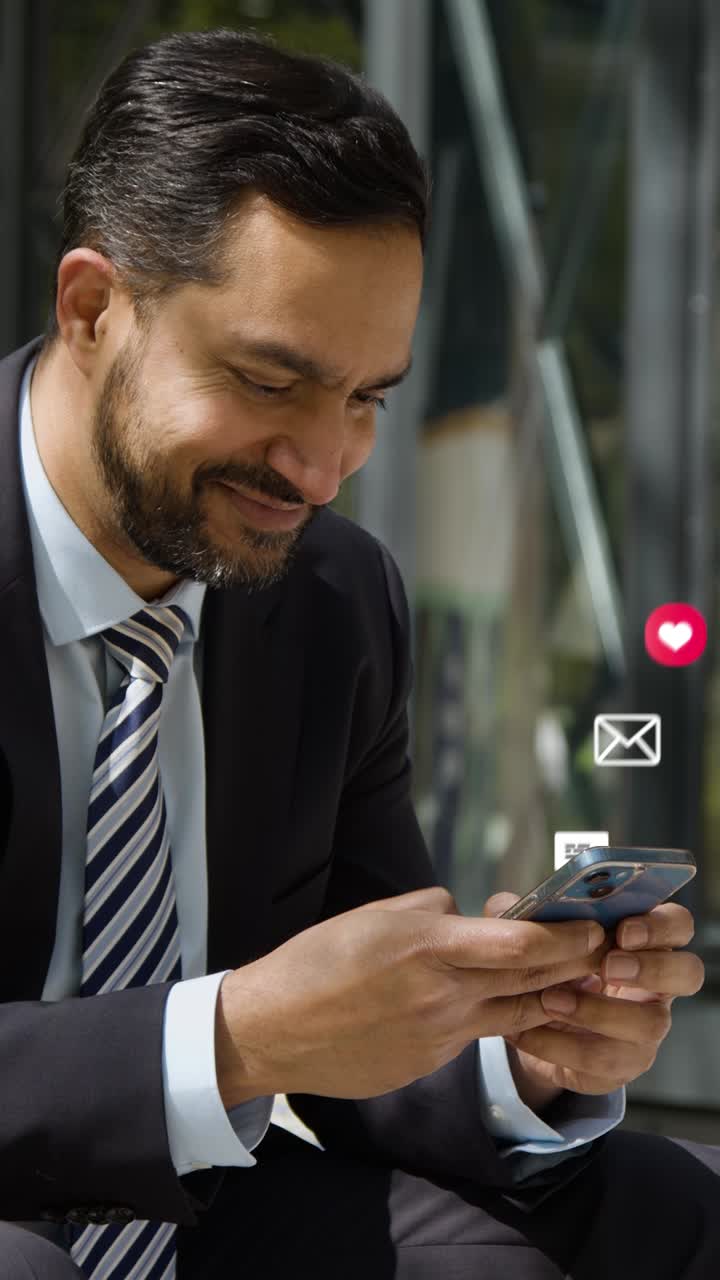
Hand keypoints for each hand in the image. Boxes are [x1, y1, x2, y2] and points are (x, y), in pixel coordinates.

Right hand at [215, 886, 604, 1106]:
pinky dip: (485, 1014)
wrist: (272, 1031)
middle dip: (571, 963)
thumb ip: (430, 913)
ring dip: (542, 995)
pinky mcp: (428, 1062)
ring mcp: (439, 1036)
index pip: (520, 942)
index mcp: (427, 947)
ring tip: (565, 978)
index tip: (590, 926)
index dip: (564, 936)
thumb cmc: (316, 961)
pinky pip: (471, 1033)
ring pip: (512, 1013)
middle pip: (529, 979)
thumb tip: (464, 917)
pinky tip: (480, 1002)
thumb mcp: (374, 916)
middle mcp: (442, 995)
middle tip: (597, 948)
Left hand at [493, 896, 703, 1103]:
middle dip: (651, 968)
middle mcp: (655, 985)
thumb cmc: (545, 966)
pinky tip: (528, 1031)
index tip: (622, 929)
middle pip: (688, 973)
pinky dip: (559, 1045)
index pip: (678, 925)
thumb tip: (505, 905)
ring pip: (650, 1024)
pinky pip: (603, 1062)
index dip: (661, 925)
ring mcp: (644, 1029)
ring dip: (598, 1011)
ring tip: (551, 1000)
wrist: (528, 1024)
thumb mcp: (533, 935)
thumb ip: (525, 915)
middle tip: (606, 966)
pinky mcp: (620, 1066)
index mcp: (642, 941)